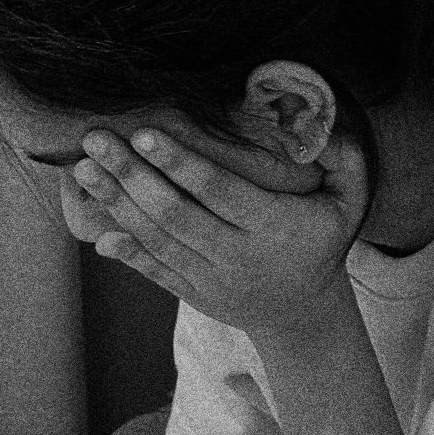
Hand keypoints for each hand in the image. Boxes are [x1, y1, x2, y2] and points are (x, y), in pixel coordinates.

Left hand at [71, 128, 369, 334]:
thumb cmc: (322, 238)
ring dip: (117, 206)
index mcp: (273, 226)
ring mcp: (212, 279)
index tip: (146, 134)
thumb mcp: (349, 200)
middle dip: (132, 176)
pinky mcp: (194, 294)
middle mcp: (238, 255)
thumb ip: (346, 158)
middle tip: (96, 140)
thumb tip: (325, 123)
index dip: (181, 164)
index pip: (219, 192)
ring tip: (84, 170)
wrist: (303, 311)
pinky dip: (127, 255)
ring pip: (159, 242)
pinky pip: (156, 273)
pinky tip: (97, 233)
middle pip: (176, 214)